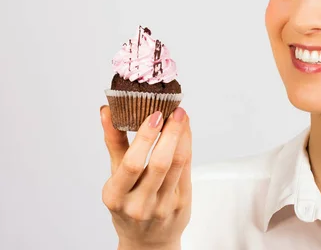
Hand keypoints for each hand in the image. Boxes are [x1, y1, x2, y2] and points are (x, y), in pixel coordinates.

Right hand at [100, 106, 191, 249]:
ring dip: (182, 136)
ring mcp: (163, 206)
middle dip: (170, 133)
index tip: (154, 114)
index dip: (145, 138)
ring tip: (181, 116)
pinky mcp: (182, 204)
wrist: (148, 241)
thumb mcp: (115, 178)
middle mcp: (139, 204)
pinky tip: (186, 132)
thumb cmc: (128, 205)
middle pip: (160, 163)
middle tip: (174, 110)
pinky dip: (187, 146)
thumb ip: (114, 143)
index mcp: (116, 197)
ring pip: (178, 164)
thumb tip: (107, 110)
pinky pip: (187, 169)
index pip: (132, 164)